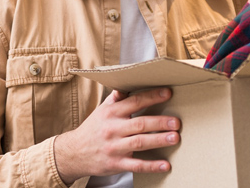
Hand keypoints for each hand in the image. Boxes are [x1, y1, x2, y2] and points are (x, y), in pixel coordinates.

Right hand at [53, 87, 179, 183]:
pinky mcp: (116, 163)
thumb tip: (128, 83)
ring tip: (175, 137)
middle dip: (159, 122)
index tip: (168, 93)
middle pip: (140, 124)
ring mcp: (114, 147)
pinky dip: (151, 166)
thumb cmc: (92, 130)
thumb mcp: (101, 111)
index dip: (152, 97)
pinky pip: (136, 165)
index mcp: (111, 113)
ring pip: (140, 143)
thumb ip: (116, 98)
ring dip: (159, 140)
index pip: (134, 102)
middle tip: (176, 122)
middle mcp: (113, 129)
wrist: (73, 153)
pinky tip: (165, 165)